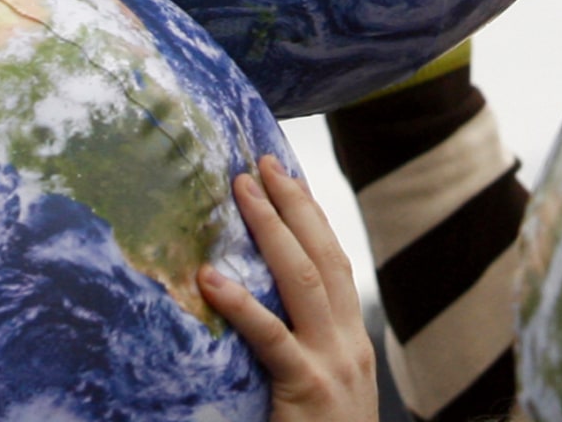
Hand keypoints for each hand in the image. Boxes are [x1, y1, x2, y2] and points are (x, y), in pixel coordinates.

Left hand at [198, 156, 376, 421]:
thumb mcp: (318, 398)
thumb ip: (299, 358)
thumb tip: (257, 321)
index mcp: (350, 341)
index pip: (333, 263)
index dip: (312, 218)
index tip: (288, 178)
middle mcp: (347, 341)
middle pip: (323, 255)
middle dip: (294, 205)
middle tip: (262, 163)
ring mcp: (332, 362)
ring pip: (304, 279)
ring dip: (272, 229)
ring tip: (242, 191)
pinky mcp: (308, 388)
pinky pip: (272, 339)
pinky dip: (242, 305)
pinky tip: (211, 280)